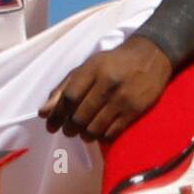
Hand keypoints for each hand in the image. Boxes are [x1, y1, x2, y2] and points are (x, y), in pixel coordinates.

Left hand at [38, 36, 173, 143]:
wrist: (150, 57)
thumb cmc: (112, 63)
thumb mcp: (87, 67)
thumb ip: (64, 88)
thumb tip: (43, 113)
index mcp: (92, 69)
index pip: (69, 97)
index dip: (57, 114)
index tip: (50, 125)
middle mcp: (106, 84)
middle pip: (80, 115)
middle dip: (69, 128)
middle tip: (67, 130)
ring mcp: (122, 99)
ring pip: (95, 128)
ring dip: (84, 135)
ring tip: (82, 133)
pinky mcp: (135, 111)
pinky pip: (113, 132)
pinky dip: (102, 137)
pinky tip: (99, 133)